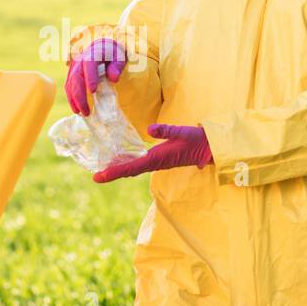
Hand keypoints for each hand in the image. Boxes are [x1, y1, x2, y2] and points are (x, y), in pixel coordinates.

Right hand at [64, 38, 126, 115]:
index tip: (93, 91)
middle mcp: (80, 60)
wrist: (102, 47)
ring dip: (73, 99)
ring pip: (70, 84)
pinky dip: (71, 98)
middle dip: (79, 96)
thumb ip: (117, 67)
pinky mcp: (71, 73)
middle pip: (76, 78)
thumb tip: (114, 78)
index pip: (89, 65)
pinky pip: (68, 86)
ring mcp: (74, 67)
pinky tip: (76, 108)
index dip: (90, 77)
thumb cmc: (112, 54)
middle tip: (86, 111)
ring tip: (80, 113)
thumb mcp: (119, 57)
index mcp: (93, 54)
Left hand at [93, 124, 212, 182]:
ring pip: (133, 168)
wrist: (210, 149)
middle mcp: (155, 163)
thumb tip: (150, 129)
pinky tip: (122, 158)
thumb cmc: (197, 140)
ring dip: (119, 169)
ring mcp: (157, 162)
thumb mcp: (182, 132)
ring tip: (103, 167)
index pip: (131, 168)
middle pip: (128, 171)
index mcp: (157, 158)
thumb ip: (166, 130)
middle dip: (112, 173)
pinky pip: (140, 164)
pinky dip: (128, 163)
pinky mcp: (160, 159)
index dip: (113, 172)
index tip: (98, 177)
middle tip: (96, 175)